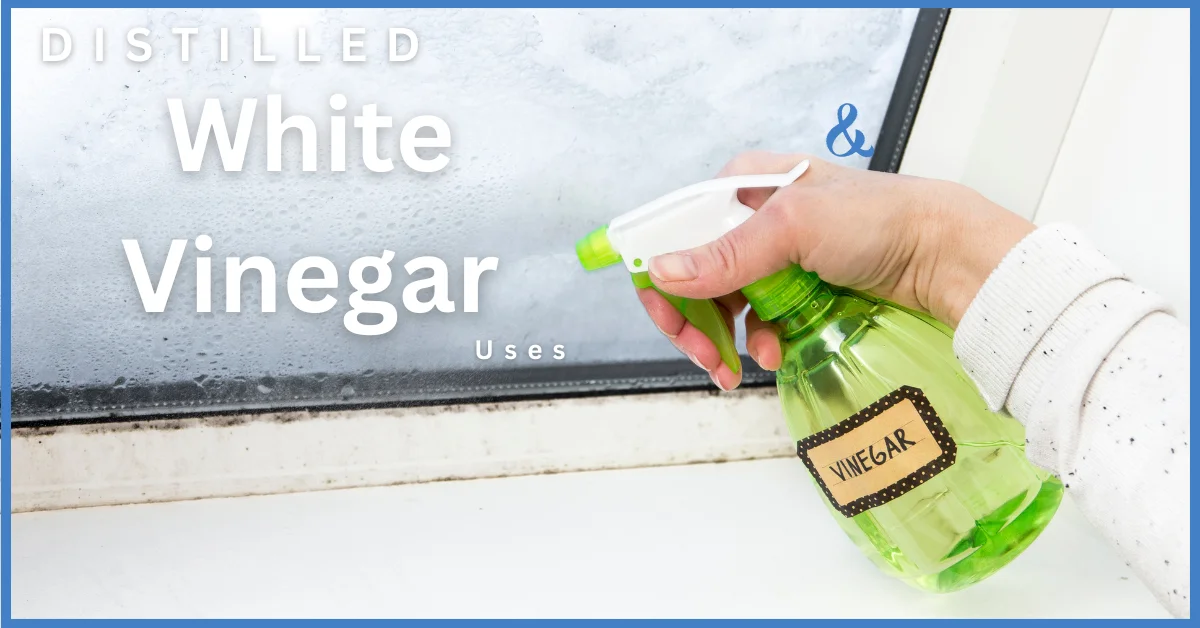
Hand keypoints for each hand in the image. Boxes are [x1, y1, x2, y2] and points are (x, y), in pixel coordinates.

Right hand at [638, 151, 1034, 389]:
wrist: (944, 255)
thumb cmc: (878, 218)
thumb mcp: (794, 227)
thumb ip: (727, 254)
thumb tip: (661, 271)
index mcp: (743, 186)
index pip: (677, 232)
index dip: (662, 276)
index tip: (667, 317)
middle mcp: (753, 219)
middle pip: (694, 275)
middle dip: (693, 320)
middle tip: (703, 355)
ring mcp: (775, 258)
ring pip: (722, 305)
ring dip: (724, 339)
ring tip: (739, 365)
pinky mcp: (796, 290)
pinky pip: (756, 321)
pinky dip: (756, 342)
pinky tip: (771, 353)